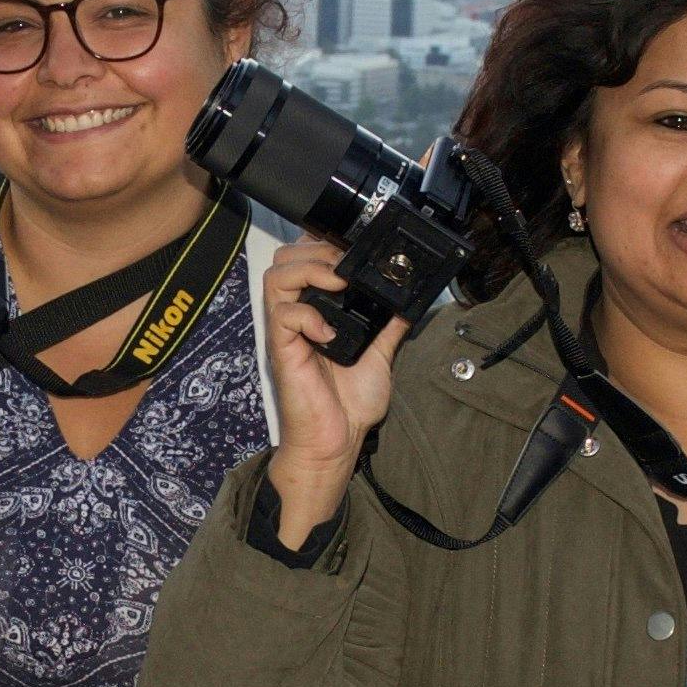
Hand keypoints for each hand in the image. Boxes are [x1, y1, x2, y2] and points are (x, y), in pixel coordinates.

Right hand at [255, 239, 401, 549]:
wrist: (338, 442)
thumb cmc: (351, 404)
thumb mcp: (380, 355)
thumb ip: (390, 324)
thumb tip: (408, 298)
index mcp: (318, 310)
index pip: (305, 259)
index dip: (323, 245)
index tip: (353, 249)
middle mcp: (298, 315)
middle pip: (285, 258)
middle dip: (316, 251)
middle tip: (346, 266)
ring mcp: (287, 331)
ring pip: (277, 276)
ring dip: (310, 270)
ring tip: (338, 283)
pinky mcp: (282, 349)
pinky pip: (284, 315)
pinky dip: (309, 315)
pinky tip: (331, 332)